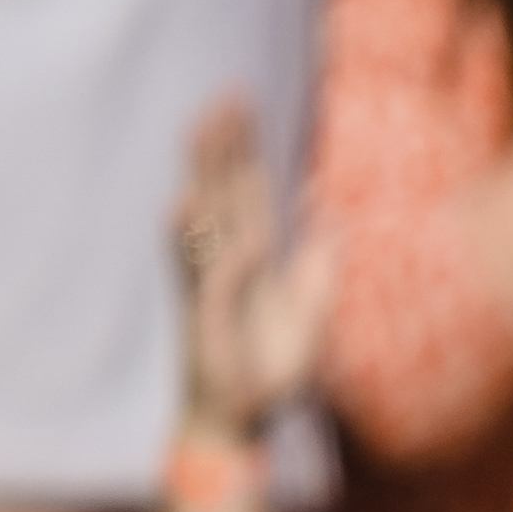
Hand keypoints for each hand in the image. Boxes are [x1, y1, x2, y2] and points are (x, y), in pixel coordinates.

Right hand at [167, 97, 330, 445]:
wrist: (247, 416)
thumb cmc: (273, 366)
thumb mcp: (314, 309)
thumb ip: (319, 261)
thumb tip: (325, 208)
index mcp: (256, 257)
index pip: (249, 190)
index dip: (248, 149)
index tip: (244, 102)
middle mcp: (229, 260)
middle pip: (226, 191)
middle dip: (225, 145)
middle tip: (224, 94)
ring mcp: (212, 282)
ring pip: (207, 217)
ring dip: (204, 173)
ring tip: (199, 128)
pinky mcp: (202, 311)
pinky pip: (201, 272)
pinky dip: (197, 242)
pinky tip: (187, 205)